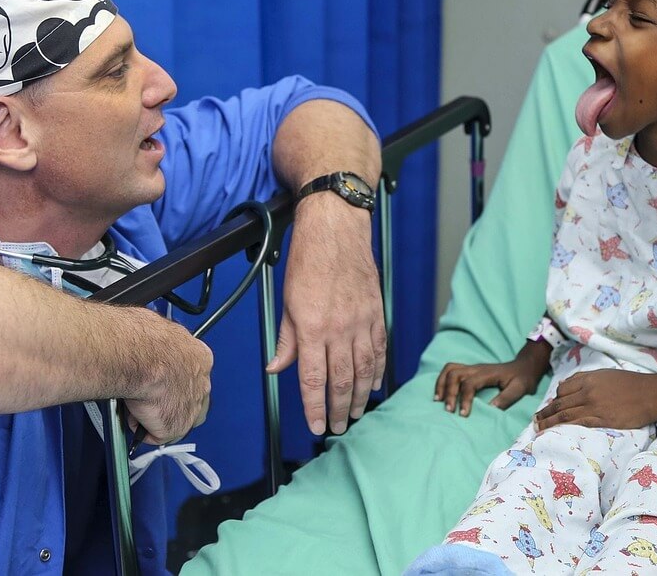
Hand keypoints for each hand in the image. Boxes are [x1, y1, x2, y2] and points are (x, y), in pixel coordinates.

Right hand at [124, 318, 212, 443]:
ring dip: (156, 417)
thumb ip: (160, 349)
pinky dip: (143, 428)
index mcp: (200, 358)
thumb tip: (146, 346)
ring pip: (174, 419)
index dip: (173, 381)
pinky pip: (158, 434)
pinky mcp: (176, 425)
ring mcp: (191, 406)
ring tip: (135, 407)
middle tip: (147, 399)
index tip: (159, 382)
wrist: (142, 355)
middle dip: (169, 402)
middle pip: (189, 400)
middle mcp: (202, 383)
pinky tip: (133, 414)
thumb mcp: (158, 335)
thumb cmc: (144, 339)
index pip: (192, 375)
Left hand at [267, 193, 385, 435]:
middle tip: (337, 426)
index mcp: (312, 327)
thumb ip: (286, 339)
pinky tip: (373, 384)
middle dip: (339, 408)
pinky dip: (378, 370)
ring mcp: (362, 321)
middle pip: (341, 380)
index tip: (316, 425)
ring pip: (364, 369)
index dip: (315, 406)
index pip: (314, 379)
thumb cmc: (308, 260)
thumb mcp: (287, 301)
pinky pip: (379, 348)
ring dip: (360, 395)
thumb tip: (277, 367)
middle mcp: (339, 328)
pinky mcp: (376, 312)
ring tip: (356, 412)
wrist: (336, 229)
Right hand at [435, 339, 551, 415]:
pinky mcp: (470, 370)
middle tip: (449, 410)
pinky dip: (443, 380)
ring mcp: (472, 367)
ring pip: (449, 369)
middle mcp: (477, 368)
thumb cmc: (523, 379)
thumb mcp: (520, 389)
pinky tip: (441, 393)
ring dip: (441, 384)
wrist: (525, 366)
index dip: (465, 399)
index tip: (464, 415)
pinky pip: (450, 370)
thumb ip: (507, 398)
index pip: (469, 383)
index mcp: (487, 373)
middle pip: (454, 374)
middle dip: (449, 392)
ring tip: (438, 400)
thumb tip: (491, 408)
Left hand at [532, 369, 656, 432]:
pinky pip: (578, 423)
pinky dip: (563, 426)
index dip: (555, 399)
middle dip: (546, 412)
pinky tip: (556, 431)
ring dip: (549, 421)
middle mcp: (588, 391)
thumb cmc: (632, 384)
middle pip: (560, 402)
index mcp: (589, 379)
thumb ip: (587, 379)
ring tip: (539, 427)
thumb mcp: (607, 375)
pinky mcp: (602, 419)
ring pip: (565, 413)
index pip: (563, 389)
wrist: (651, 394)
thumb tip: (567, 386)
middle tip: (536, 419)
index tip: (550, 407)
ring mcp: (594, 405)